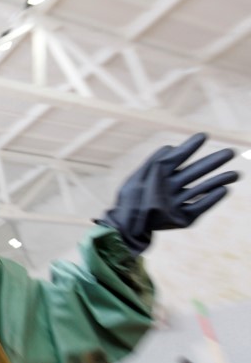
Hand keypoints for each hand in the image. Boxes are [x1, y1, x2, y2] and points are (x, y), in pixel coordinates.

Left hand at [99, 133, 238, 253]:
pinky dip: (212, 199)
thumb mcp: (138, 179)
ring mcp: (177, 202)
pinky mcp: (182, 217)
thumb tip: (170, 146)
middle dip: (212, 162)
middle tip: (230, 152)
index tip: (203, 135)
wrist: (127, 227)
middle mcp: (170, 187)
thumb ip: (154, 163)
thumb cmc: (131, 201)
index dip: (189, 147)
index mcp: (159, 176)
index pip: (178, 157)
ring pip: (201, 188)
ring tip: (236, 174)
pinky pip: (200, 207)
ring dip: (218, 180)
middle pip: (195, 172)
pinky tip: (223, 190)